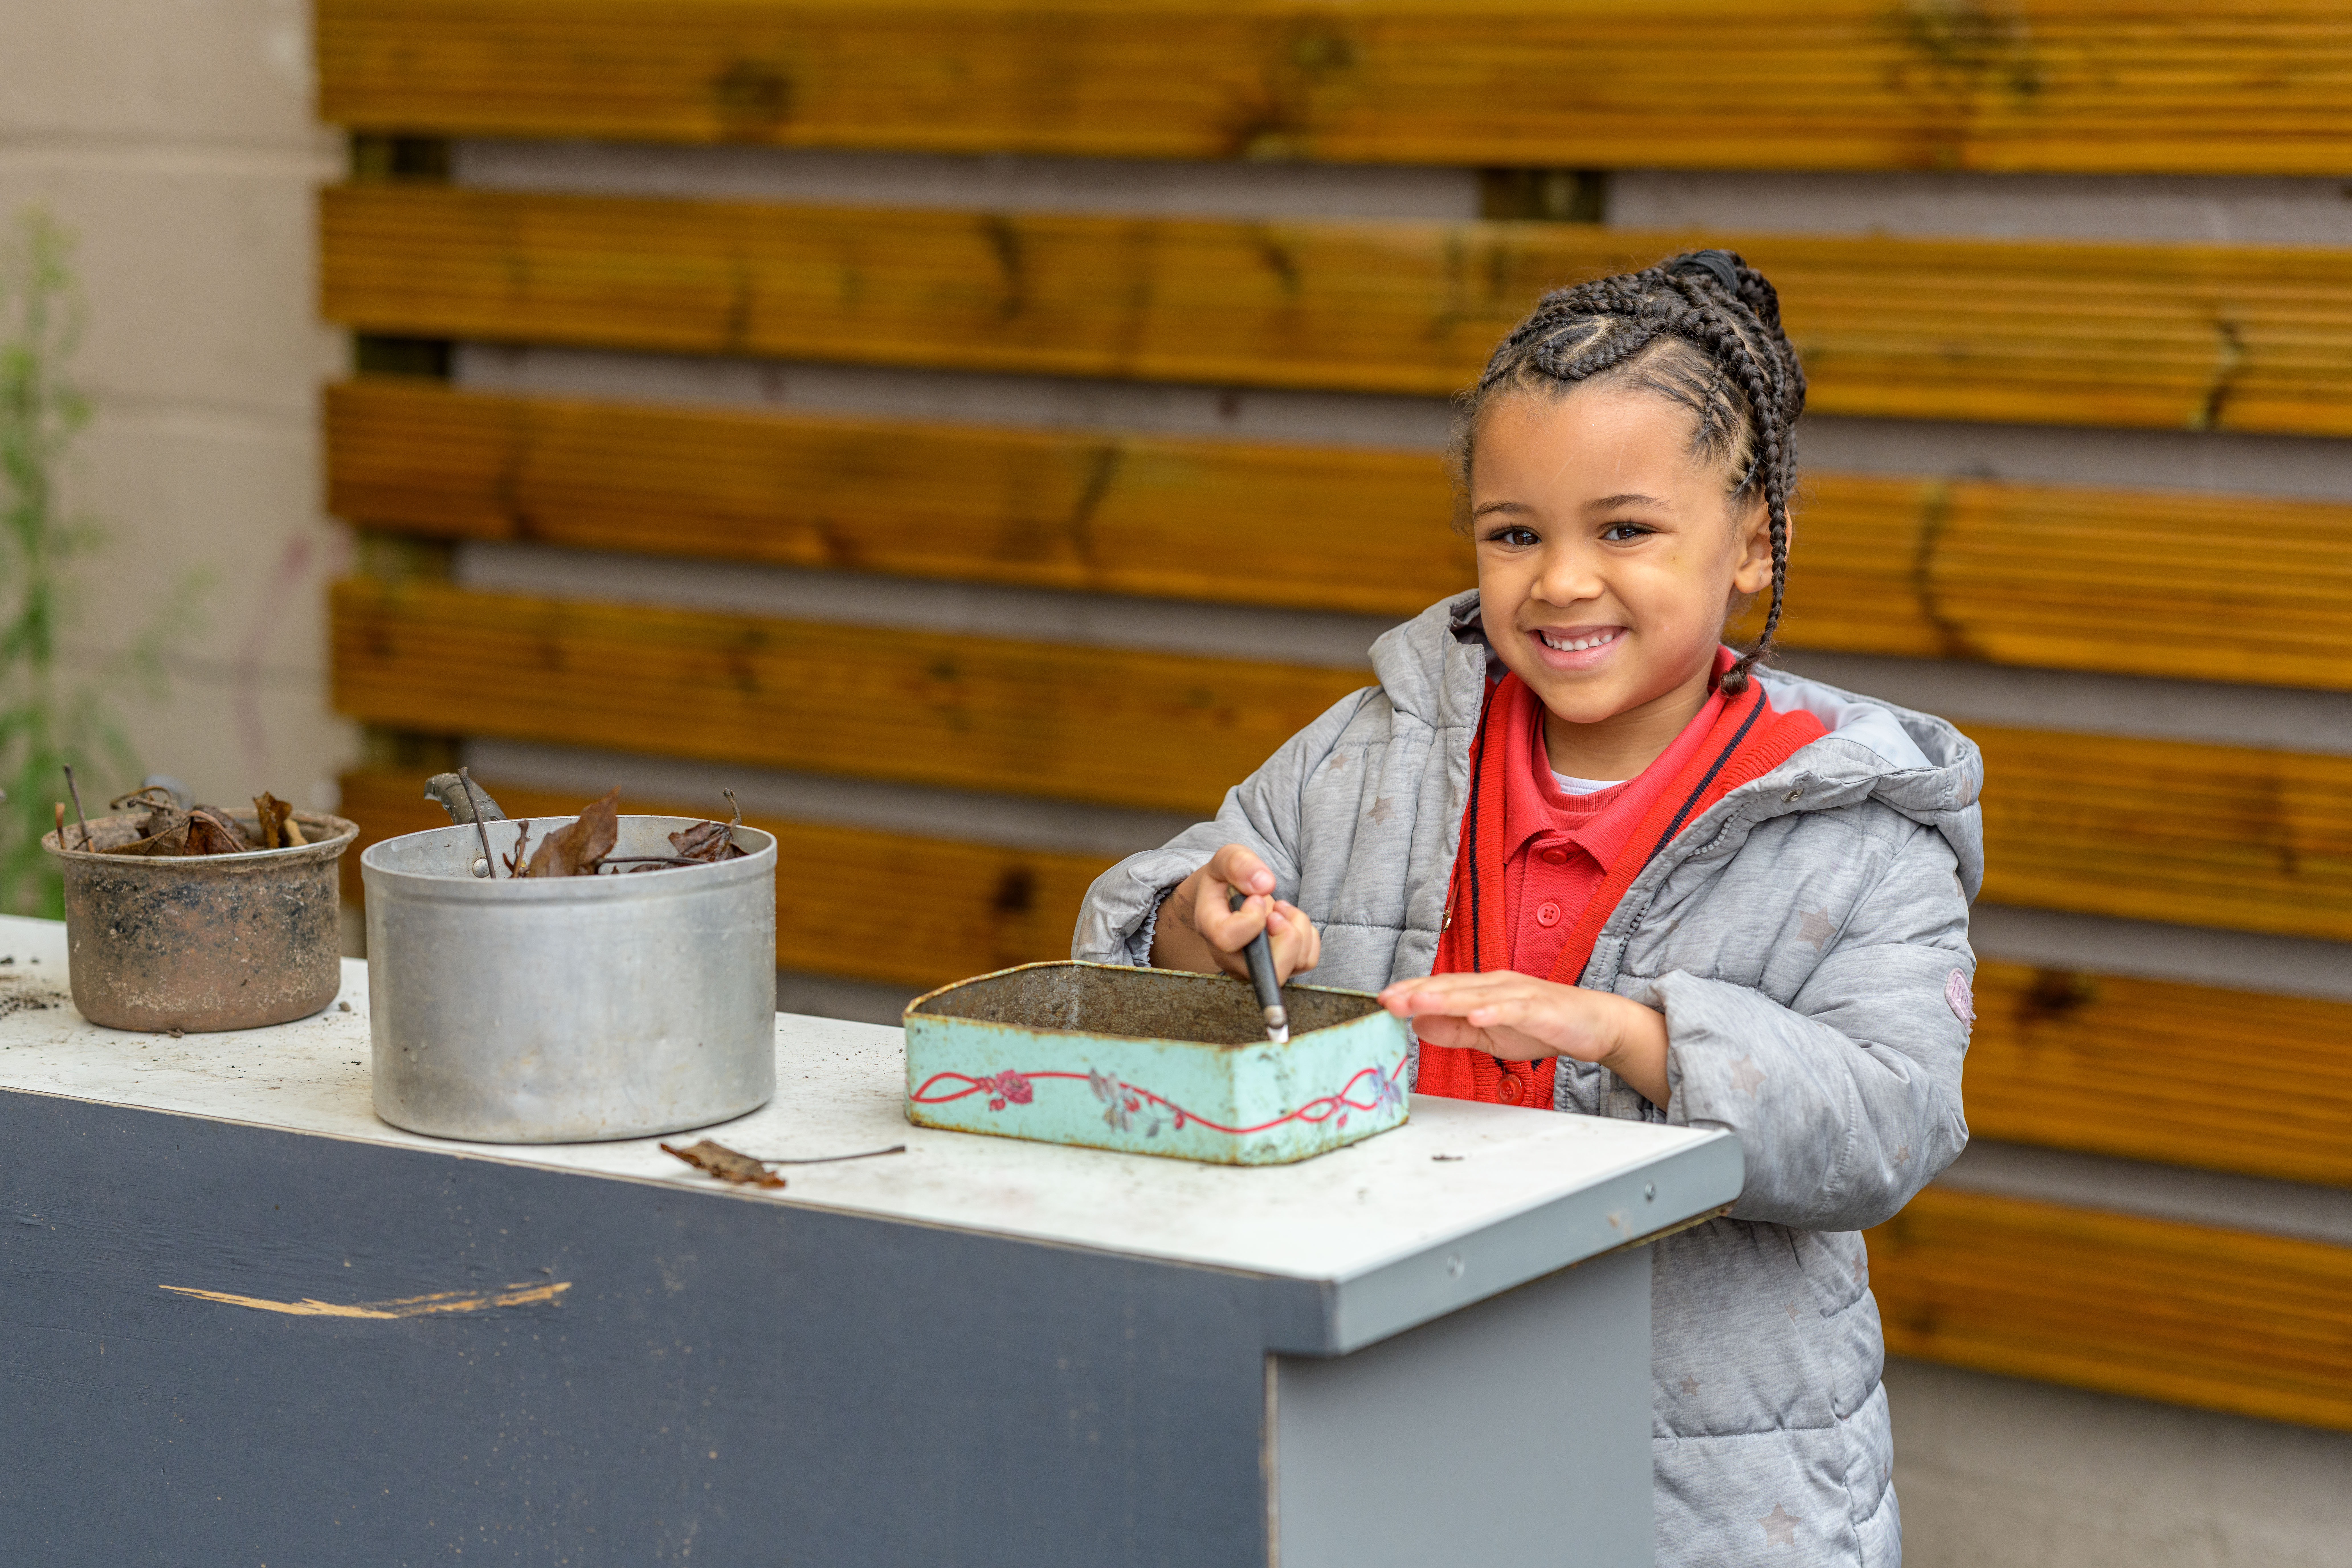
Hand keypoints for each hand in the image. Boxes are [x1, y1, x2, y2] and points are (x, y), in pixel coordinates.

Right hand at [1148, 843, 1321, 983]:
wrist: (1227, 899)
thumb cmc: (1226, 880)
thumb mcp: (1226, 859)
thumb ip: (1238, 864)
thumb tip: (1265, 884)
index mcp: (1210, 928)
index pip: (1228, 939)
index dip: (1251, 917)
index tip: (1256, 898)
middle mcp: (1230, 957)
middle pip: (1266, 967)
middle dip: (1286, 933)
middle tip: (1278, 910)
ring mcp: (1254, 967)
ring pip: (1292, 964)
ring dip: (1298, 929)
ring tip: (1282, 909)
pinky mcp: (1277, 967)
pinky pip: (1306, 961)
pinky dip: (1308, 937)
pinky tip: (1290, 921)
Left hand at [1377, 971, 1670, 1109]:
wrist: (1595, 1023)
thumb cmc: (1542, 1025)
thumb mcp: (1490, 1032)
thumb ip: (1455, 1029)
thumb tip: (1418, 1025)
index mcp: (1483, 989)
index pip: (1440, 987)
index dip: (1411, 992)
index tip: (1381, 1000)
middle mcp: (1498, 984)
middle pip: (1452, 986)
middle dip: (1418, 992)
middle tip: (1387, 999)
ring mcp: (1520, 994)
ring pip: (1478, 994)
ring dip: (1447, 998)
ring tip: (1418, 1002)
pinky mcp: (1541, 1008)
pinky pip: (1515, 1009)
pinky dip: (1496, 1011)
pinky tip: (1477, 1016)